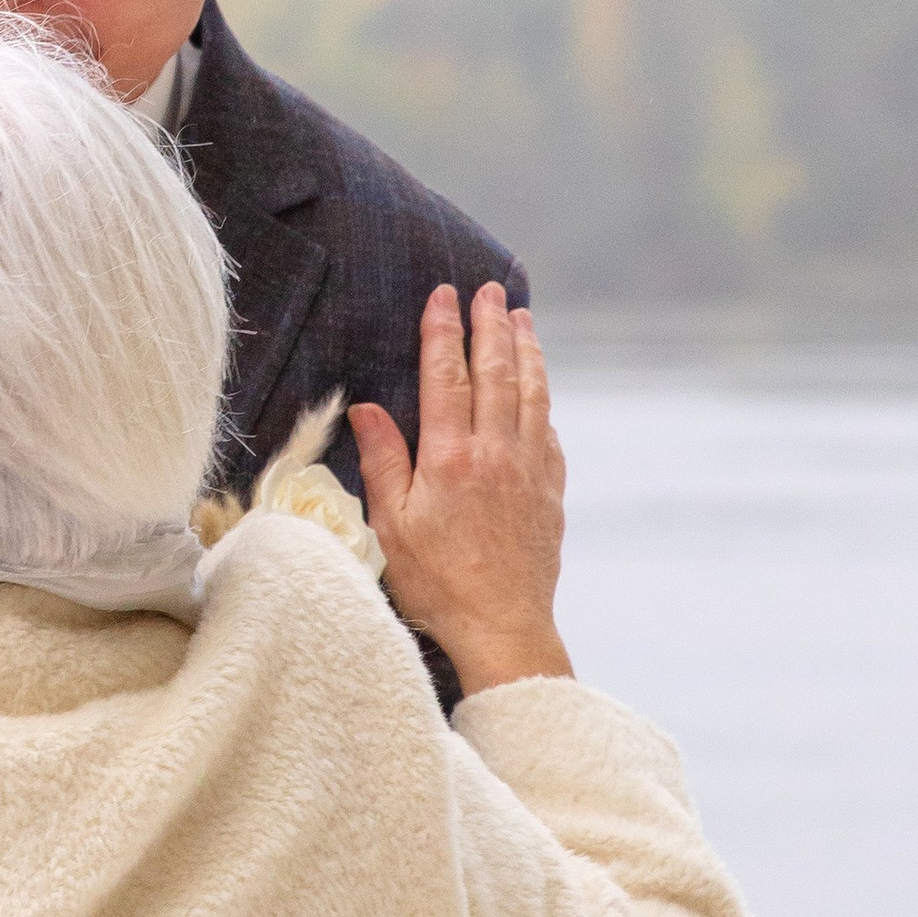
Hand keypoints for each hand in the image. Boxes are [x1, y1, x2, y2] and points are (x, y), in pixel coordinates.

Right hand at [349, 282, 570, 695]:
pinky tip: (539, 388)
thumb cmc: (437, 583)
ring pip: (532, 393)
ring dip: (526, 350)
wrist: (503, 626)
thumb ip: (382, 461)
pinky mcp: (551, 491)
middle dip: (491, 326)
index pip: (447, 376)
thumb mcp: (391, 526)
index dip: (444, 331)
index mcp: (451, 457)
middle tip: (490, 290)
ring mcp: (531, 469)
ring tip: (522, 319)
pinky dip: (543, 398)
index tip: (445, 295)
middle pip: (497, 372)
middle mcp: (497, 453)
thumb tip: (366, 408)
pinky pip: (549, 430)